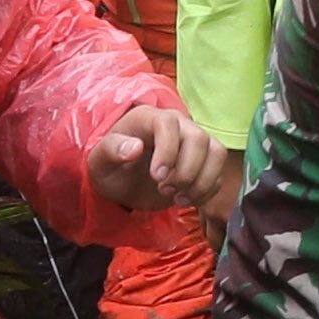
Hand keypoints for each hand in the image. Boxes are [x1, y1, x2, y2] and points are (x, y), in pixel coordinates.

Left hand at [86, 104, 235, 215]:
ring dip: (201, 181)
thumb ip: (112, 150)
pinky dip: (205, 192)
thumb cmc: (111, 167)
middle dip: (185, 171)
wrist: (124, 183)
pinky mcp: (205, 162)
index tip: (156, 177)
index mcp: (150, 118)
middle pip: (199, 138)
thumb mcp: (100, 162)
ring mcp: (195, 142)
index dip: (167, 151)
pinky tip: (185, 200)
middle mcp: (178, 125)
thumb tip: (135, 147)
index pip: (168, 124)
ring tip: (178, 198)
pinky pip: (218, 174)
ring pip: (217, 153)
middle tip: (163, 189)